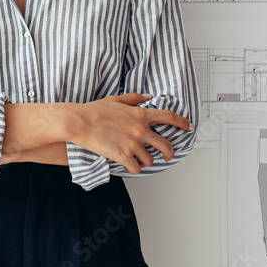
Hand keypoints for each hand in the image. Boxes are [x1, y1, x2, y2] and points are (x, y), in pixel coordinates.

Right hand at [69, 92, 193, 173]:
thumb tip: (148, 97)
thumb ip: (135, 99)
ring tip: (136, 157)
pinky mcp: (123, 156)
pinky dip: (134, 168)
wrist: (79, 122)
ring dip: (145, 160)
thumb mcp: (116, 99)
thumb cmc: (94, 110)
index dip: (182, 122)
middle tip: (167, 155)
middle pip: (166, 145)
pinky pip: (137, 168)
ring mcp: (133, 144)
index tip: (188, 127)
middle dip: (169, 153)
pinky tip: (128, 164)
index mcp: (140, 115)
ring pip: (150, 159)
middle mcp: (140, 130)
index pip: (169, 117)